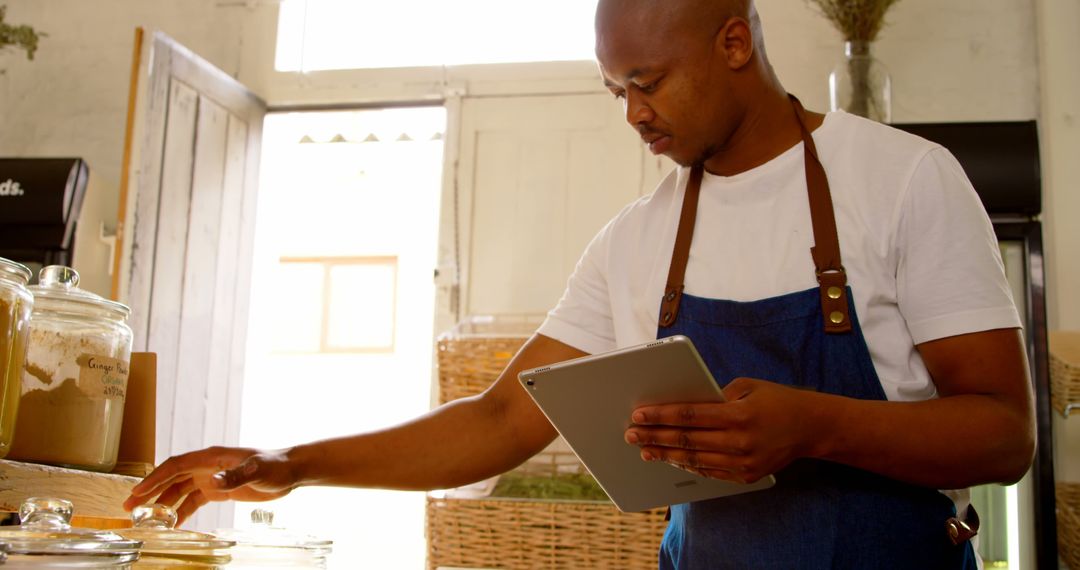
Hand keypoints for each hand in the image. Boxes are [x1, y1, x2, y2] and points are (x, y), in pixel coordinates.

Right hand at [123, 446, 299, 523]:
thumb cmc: (275, 466)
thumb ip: (235, 476)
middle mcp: (207, 466)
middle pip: (171, 478)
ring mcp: (211, 477)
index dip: (155, 478)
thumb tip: (213, 481)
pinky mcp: (219, 489)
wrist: (290, 470)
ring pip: (179, 490)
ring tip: (144, 519)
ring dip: (162, 503)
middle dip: (150, 491)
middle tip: (128, 507)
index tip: (137, 492)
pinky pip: (193, 500)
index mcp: (211, 457)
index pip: (175, 466)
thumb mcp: (256, 471)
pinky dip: (181, 511)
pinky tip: (172, 525)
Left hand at [623, 377, 821, 483]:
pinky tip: (671, 459)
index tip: (638, 414)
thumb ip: (715, 396)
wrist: (811, 427)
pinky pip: (709, 472)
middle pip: (686, 440)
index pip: (689, 415)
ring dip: (665, 455)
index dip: (660, 415)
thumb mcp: (747, 386)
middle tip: (631, 433)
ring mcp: (743, 462)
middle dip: (654, 436)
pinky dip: (688, 465)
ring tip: (644, 449)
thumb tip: (680, 405)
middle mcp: (740, 441)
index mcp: (738, 414)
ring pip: (694, 460)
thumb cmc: (775, 400)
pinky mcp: (746, 476)